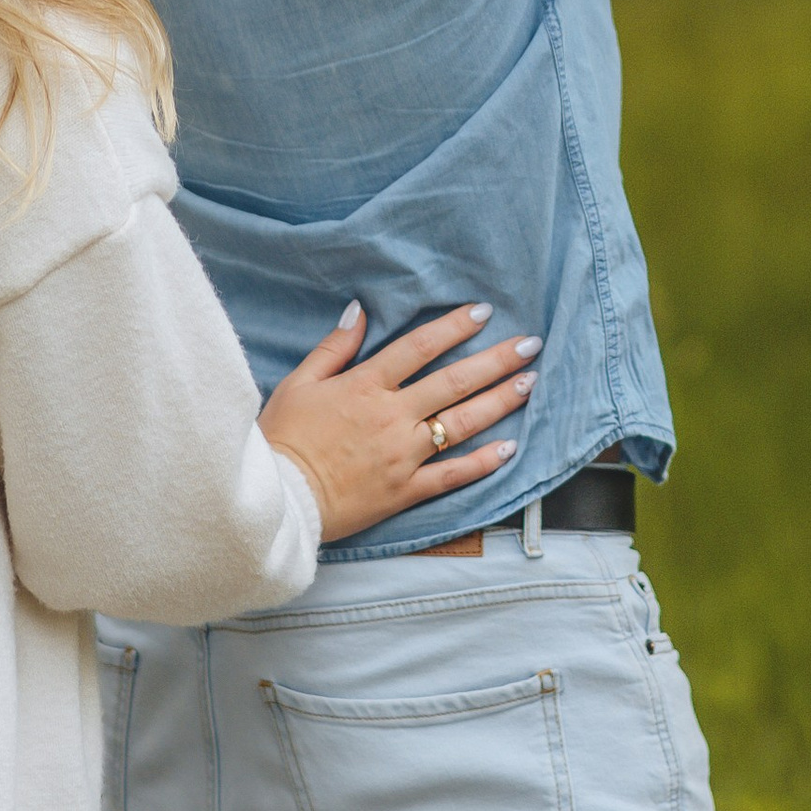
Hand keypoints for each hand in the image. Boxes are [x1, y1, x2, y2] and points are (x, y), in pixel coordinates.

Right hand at [260, 299, 538, 545]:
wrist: (280, 499)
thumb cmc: (284, 438)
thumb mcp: (300, 382)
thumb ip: (334, 346)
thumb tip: (361, 311)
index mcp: (366, 386)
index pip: (419, 347)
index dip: (454, 326)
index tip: (483, 312)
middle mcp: (392, 417)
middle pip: (453, 382)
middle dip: (495, 360)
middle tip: (530, 343)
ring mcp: (403, 455)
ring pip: (461, 424)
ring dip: (499, 402)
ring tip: (529, 383)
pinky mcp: (405, 490)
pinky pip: (452, 475)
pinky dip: (483, 462)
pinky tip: (509, 448)